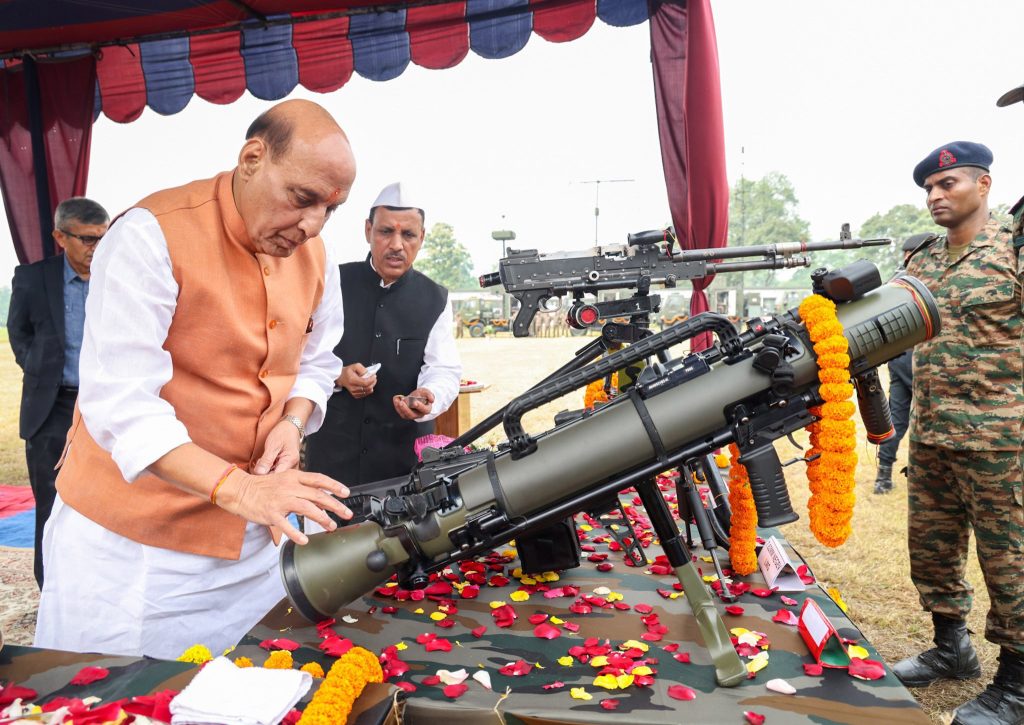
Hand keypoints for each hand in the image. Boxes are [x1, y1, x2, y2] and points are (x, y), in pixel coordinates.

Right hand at [216, 468, 351, 545]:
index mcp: (293, 477)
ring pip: (307, 509)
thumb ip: (302, 488)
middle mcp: (289, 487)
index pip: (319, 479)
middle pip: (317, 495)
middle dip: (335, 505)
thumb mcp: (285, 480)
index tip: (346, 493)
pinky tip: (304, 540)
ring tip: (331, 526)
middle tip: (346, 513)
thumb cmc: (263, 486)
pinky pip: (286, 525)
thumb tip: (322, 497)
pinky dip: (296, 533)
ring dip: (322, 518)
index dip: (334, 486)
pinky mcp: (271, 514)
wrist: (240, 490)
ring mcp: (280, 501)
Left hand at [253, 418, 301, 473]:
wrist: (290, 428)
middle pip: (276, 478)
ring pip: (275, 476)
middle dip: (264, 473)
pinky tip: (266, 463)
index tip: (255, 472)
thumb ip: (266, 460)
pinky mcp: (286, 467)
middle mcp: (292, 467)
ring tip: (262, 461)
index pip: (276, 477)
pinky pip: (276, 472)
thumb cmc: (283, 434)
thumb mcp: (272, 445)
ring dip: (266, 471)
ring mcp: (290, 468)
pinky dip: (269, 469)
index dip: (264, 477)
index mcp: (290, 461)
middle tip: (258, 463)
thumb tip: (259, 473)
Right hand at [339, 363, 375, 399]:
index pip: (365, 383)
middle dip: (373, 382)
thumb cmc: (348, 371)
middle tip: (374, 378)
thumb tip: (368, 374)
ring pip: (367, 392)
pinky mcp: (355, 395)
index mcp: (352, 380)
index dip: (372, 380)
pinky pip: (365, 394)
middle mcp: (353, 388)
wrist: (341, 377)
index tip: (374, 376)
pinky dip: (368, 390)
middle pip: (368, 388)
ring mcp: (354, 392)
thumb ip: (362, 369)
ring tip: (371, 381)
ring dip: (372, 386)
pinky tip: (367, 385)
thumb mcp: (355, 366)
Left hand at [393, 387, 433, 419]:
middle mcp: (419, 414)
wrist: (417, 397)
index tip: (414, 402)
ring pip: (405, 415)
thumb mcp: (426, 392)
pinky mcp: (405, 414)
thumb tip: (432, 400)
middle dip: (406, 409)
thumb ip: (429, 394)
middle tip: (402, 402)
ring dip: (400, 408)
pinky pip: (400, 412)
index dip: (419, 406)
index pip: (424, 410)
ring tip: (397, 399)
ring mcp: (412, 415)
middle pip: (412, 415)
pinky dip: (397, 406)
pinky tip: (396, 398)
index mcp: (427, 409)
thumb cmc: (423, 394)